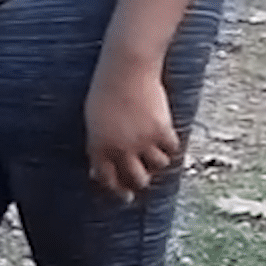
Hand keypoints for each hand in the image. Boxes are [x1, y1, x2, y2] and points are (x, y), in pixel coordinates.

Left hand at [85, 61, 179, 201]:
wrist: (125, 71)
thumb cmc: (105, 92)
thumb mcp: (93, 122)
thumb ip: (97, 146)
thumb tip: (97, 171)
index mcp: (99, 147)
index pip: (108, 179)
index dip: (116, 188)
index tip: (125, 194)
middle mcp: (120, 149)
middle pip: (136, 179)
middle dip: (140, 182)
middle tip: (145, 179)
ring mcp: (142, 141)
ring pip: (158, 166)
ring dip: (158, 162)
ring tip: (158, 155)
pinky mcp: (161, 129)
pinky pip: (172, 149)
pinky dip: (172, 147)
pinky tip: (169, 142)